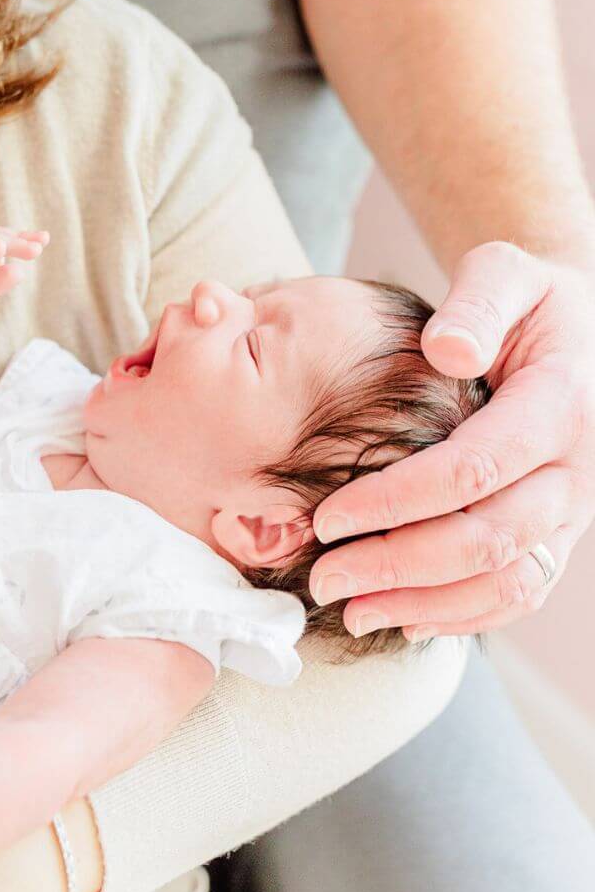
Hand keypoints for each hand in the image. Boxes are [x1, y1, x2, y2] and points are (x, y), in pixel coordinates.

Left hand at [310, 242, 594, 637]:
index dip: (397, 500)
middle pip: (489, 538)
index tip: (325, 518)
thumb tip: (447, 349)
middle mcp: (577, 469)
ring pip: (509, 580)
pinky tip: (405, 619)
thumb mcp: (505, 272)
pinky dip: (466, 616)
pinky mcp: (560, 533)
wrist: (581, 327)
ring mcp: (573, 510)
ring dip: (429, 605)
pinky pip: (522, 590)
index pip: (475, 469)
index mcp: (562, 404)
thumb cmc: (524, 297)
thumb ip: (477, 302)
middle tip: (323, 580)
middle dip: (398, 566)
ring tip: (353, 612)